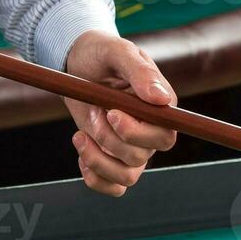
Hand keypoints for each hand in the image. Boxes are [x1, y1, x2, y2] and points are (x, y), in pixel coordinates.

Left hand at [63, 32, 178, 197]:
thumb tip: (162, 99)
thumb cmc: (100, 53)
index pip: (165, 135)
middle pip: (142, 156)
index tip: (111, 113)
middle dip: (109, 140)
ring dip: (97, 158)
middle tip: (93, 112)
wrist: (76, 62)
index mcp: (160, 107)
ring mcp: (132, 149)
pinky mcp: (113, 160)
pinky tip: (82, 153)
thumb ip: (140, 72)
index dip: (137, 132)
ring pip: (127, 176)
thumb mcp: (117, 52)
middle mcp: (150, 132)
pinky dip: (95, 177)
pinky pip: (114, 187)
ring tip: (81, 132)